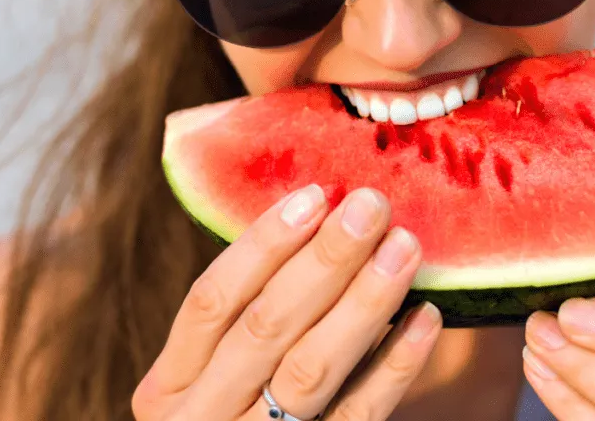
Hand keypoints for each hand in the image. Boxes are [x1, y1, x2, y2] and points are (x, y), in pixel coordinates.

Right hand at [131, 185, 441, 420]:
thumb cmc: (238, 417)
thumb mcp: (215, 379)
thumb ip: (250, 318)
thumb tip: (322, 219)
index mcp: (170, 383)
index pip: (211, 301)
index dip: (262, 245)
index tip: (315, 195)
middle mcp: (203, 415)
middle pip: (265, 326)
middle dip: (324, 260)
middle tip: (372, 206)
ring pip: (310, 368)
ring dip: (363, 302)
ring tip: (403, 248)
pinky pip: (358, 412)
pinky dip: (396, 365)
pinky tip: (424, 318)